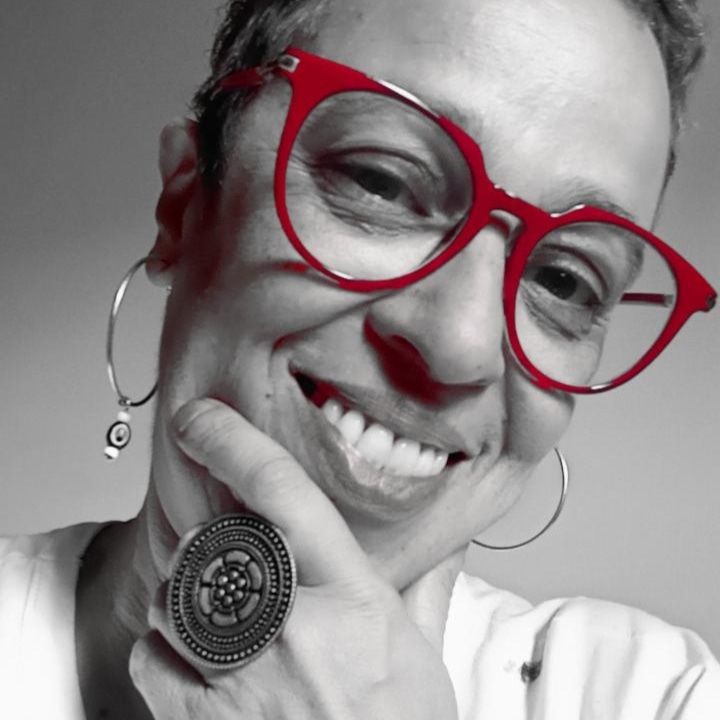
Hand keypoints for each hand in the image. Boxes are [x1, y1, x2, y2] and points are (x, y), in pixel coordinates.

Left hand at [130, 398, 464, 719]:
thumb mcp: (424, 647)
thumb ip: (425, 577)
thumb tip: (446, 528)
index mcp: (351, 599)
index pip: (284, 496)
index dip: (235, 443)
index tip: (201, 419)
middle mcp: (292, 631)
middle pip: (212, 544)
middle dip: (217, 543)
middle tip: (245, 569)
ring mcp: (243, 681)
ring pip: (175, 596)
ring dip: (192, 593)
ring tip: (230, 616)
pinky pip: (152, 655)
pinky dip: (167, 645)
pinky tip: (205, 657)